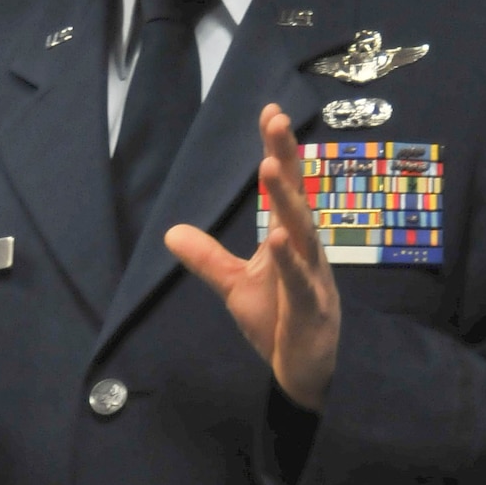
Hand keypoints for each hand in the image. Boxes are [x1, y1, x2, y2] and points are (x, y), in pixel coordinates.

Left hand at [163, 103, 340, 410]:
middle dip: (286, 159)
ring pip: (303, 232)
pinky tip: (277, 239)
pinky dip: (289, 261)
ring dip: (287, 200)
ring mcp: (314, 278)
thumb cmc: (278, 321)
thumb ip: (208, 258)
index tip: (270, 113)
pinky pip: (301, 281)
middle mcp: (306, 251)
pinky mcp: (312, 308)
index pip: (285, 189)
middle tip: (276, 121)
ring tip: (270, 167)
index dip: (280, 152)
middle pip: (297, 198)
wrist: (301, 371)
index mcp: (290, 240)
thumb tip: (171, 231)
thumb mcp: (235, 286)